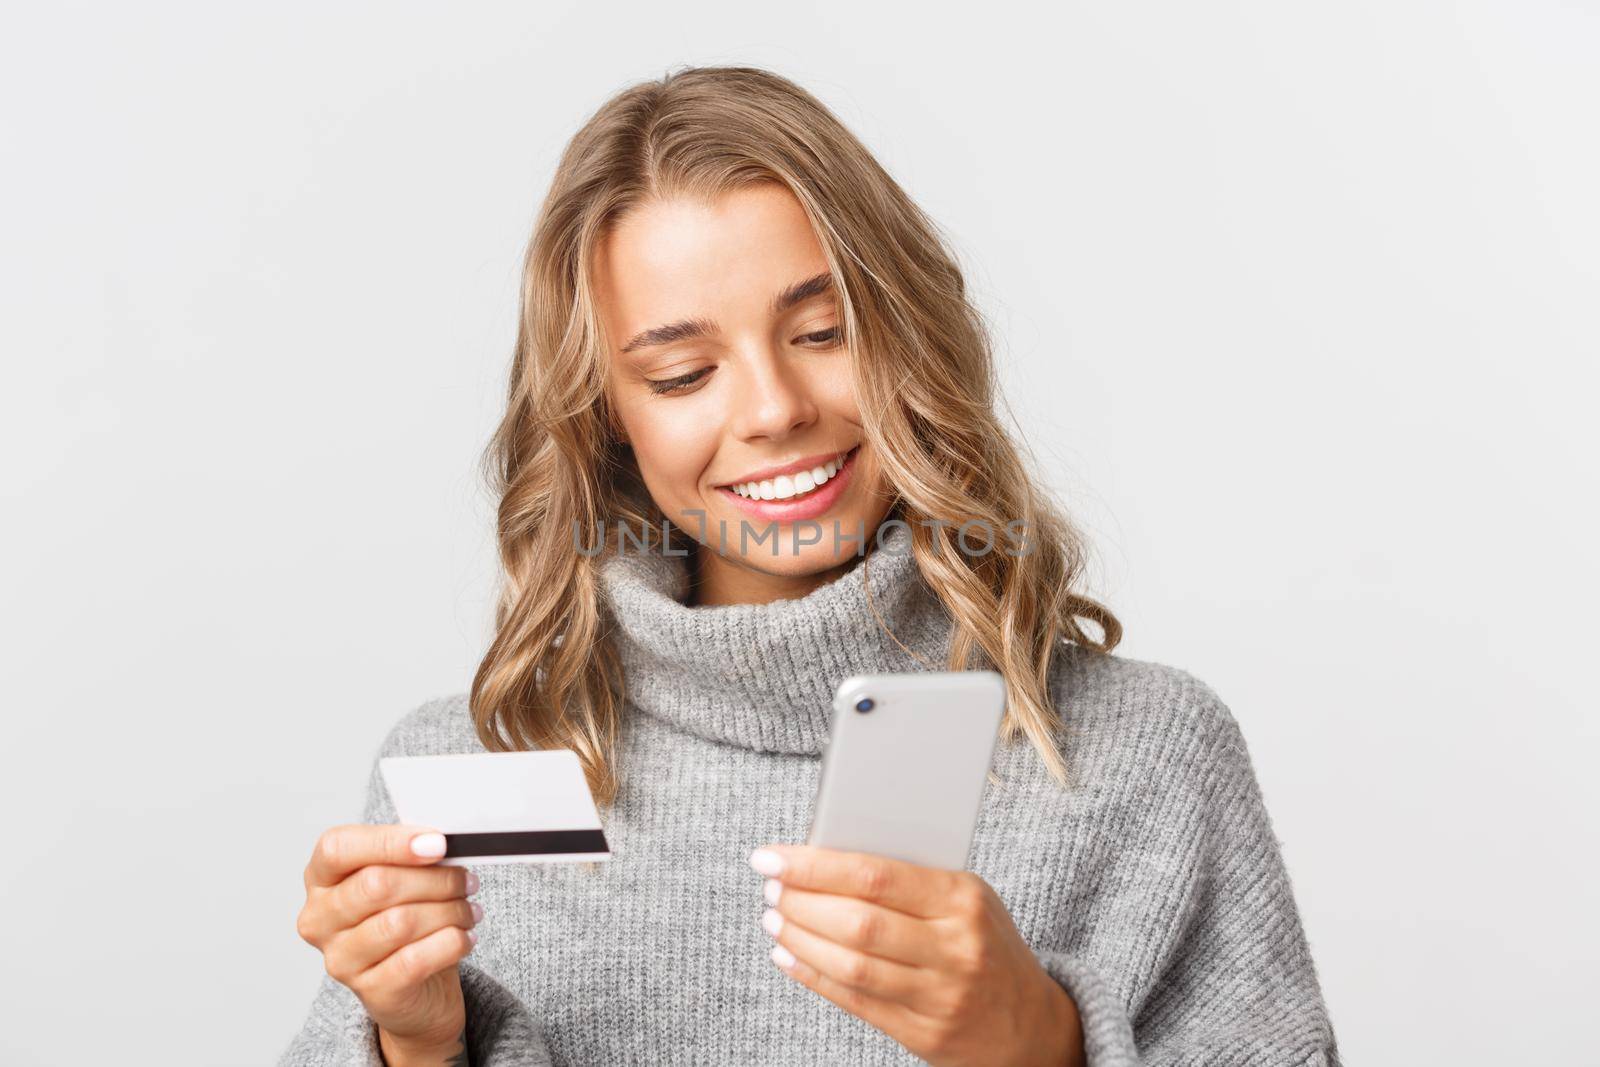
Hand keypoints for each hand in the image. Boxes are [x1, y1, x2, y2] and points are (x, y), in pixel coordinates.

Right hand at [295, 823, 482, 1057]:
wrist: (418, 987)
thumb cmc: (407, 917)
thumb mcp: (402, 876)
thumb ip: (411, 854)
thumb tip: (437, 841)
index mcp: (320, 878)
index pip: (338, 848)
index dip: (391, 842)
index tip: (439, 844)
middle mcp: (319, 919)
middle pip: (377, 885)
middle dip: (435, 879)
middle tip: (466, 881)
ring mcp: (340, 959)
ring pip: (400, 923)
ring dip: (449, 911)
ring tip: (468, 910)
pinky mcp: (371, 991)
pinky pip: (416, 960)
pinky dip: (451, 942)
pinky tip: (465, 937)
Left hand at [749, 844, 1084, 1066]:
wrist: (1029, 1024)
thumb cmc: (985, 944)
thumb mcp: (967, 899)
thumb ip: (910, 879)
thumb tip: (830, 853)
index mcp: (963, 898)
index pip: (875, 874)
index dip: (815, 865)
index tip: (773, 856)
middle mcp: (954, 947)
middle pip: (858, 921)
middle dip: (802, 902)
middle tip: (771, 887)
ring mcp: (940, 995)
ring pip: (851, 964)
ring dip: (800, 939)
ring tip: (773, 918)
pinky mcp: (924, 1034)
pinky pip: (855, 1001)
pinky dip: (813, 976)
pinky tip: (788, 956)